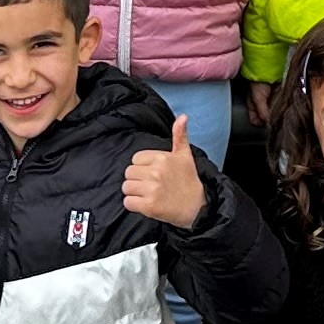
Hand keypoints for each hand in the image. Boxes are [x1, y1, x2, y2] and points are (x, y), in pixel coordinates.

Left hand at [121, 113, 207, 228]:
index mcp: (162, 158)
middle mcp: (156, 172)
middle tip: (150, 185)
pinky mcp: (149, 206)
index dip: (142, 167)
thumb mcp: (185, 155)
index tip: (153, 174)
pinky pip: (128, 202)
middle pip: (129, 173)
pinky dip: (134, 204)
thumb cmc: (189, 181)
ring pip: (126, 187)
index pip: (135, 159)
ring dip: (134, 193)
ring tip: (147, 194)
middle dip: (137, 180)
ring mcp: (152, 189)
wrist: (197, 207)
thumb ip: (180, 135)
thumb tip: (182, 116)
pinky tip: (145, 204)